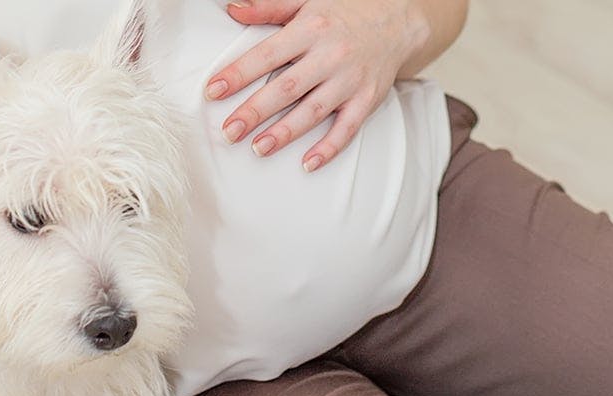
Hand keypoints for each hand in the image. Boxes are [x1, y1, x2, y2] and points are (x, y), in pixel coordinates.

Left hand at [205, 0, 430, 171]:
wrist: (398, 18)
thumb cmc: (345, 12)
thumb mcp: (307, 1)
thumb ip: (269, 7)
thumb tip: (233, 8)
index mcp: (310, 29)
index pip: (266, 55)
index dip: (238, 74)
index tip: (213, 91)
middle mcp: (330, 56)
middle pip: (287, 88)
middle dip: (255, 111)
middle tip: (229, 132)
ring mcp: (350, 80)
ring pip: (313, 111)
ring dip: (285, 133)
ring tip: (259, 148)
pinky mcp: (367, 99)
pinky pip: (347, 128)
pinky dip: (328, 148)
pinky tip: (308, 163)